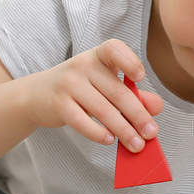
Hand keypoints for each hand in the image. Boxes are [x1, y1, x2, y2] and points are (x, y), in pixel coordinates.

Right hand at [26, 38, 164, 151]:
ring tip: (136, 144)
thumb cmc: (78, 88)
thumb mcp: (103, 85)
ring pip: (103, 110)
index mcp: (97, 56)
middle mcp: (82, 65)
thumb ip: (132, 93)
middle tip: (151, 132)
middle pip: (117, 91)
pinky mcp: (59, 104)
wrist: (36, 95)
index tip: (140, 77)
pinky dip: (98, 133)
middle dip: (138, 115)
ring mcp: (68, 84)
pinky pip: (82, 121)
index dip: (129, 61)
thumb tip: (157, 107)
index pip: (114, 49)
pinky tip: (110, 140)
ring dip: (123, 130)